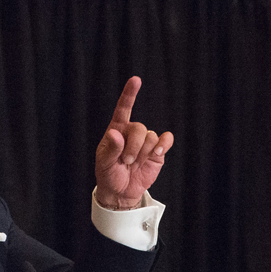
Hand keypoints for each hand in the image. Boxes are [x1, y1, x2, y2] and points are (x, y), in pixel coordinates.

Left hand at [94, 76, 173, 209]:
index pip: (123, 108)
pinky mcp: (157, 152)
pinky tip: (157, 152)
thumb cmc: (109, 174)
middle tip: (127, 161)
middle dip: (134, 147)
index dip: (129, 94)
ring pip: (151, 136)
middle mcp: (132, 132)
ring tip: (135, 164)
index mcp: (117, 130)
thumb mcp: (104, 163)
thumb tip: (115, 133)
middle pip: (139, 128)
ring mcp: (146, 142)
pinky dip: (163, 144)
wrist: (121, 192)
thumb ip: (110, 148)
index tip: (135, 80)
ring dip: (143, 152)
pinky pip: (166, 140)